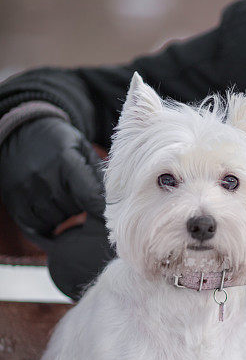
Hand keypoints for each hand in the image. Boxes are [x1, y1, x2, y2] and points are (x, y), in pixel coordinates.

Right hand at [0, 116, 105, 238]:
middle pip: (74, 210)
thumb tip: (119, 202)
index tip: (109, 213)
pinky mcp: (13, 200)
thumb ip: (99, 173)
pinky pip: (37, 225)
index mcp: (65, 160)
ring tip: (61, 195)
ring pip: (56, 219)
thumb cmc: (60, 143)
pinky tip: (49, 206)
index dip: (102, 209)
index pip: (91, 197)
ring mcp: (26, 189)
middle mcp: (43, 175)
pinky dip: (46, 221)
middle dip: (80, 205)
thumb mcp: (82, 149)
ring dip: (63, 213)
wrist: (21, 134)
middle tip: (75, 191)